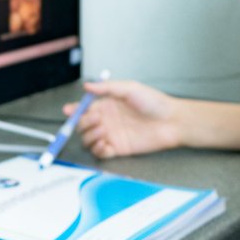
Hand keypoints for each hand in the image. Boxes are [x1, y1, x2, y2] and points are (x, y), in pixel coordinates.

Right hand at [63, 80, 183, 158]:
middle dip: (83, 123)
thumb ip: (107, 88)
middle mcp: (107, 120)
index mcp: (107, 105)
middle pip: (82, 126)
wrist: (171, 121)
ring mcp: (111, 135)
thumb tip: (87, 86)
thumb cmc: (154, 102)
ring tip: (102, 130)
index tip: (68, 111)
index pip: (84, 109)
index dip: (74, 110)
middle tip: (96, 119)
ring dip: (89, 136)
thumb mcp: (129, 88)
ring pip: (88, 140)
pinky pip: (100, 153)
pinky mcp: (118, 149)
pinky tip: (104, 143)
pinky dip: (97, 149)